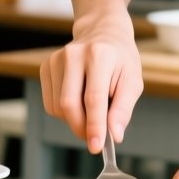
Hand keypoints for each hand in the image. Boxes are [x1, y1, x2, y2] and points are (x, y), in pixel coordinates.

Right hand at [40, 21, 141, 152]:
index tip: (96, 146)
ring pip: (57, 107)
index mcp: (100, 55)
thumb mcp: (132, 80)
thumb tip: (114, 135)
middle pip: (69, 104)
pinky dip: (64, 112)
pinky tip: (78, 100)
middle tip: (95, 138)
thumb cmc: (121, 59)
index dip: (94, 125)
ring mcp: (56, 59)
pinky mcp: (46, 66)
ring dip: (74, 120)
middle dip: (81, 127)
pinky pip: (50, 103)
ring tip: (91, 109)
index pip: (93, 97)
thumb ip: (123, 109)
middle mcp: (74, 54)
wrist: (103, 31)